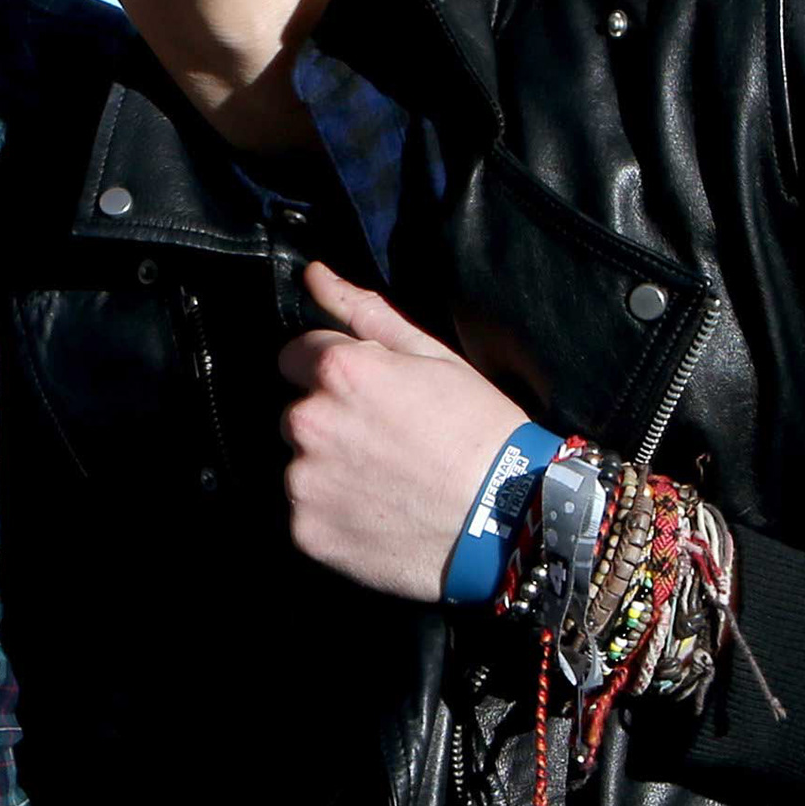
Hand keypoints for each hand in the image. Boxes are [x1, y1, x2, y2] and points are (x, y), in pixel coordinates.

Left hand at [278, 261, 534, 601]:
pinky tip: (380, 516)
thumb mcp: (433, 357)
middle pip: (297, 414)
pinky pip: (307, 515)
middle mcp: (309, 422)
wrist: (508, 519)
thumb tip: (315, 275)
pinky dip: (334, 516)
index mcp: (338, 371)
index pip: (295, 356)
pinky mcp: (307, 531)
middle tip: (386, 444)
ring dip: (329, 471)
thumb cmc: (479, 432)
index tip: (367, 396)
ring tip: (388, 484)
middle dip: (330, 423)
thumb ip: (364, 312)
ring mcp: (304, 482)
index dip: (332, 372)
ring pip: (301, 466)